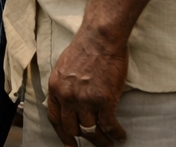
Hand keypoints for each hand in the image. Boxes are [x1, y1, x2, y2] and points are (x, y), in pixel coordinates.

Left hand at [47, 27, 129, 145]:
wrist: (100, 39)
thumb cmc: (85, 50)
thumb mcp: (64, 68)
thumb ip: (64, 86)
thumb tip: (68, 103)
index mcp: (55, 88)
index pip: (55, 118)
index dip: (63, 133)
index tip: (70, 143)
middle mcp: (67, 96)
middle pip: (72, 128)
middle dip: (83, 139)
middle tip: (93, 144)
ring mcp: (84, 100)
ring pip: (91, 130)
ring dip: (101, 140)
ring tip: (109, 143)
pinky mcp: (103, 100)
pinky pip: (109, 125)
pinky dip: (116, 133)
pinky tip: (120, 135)